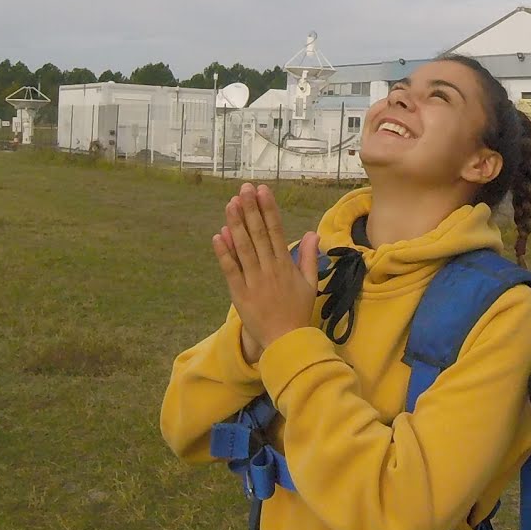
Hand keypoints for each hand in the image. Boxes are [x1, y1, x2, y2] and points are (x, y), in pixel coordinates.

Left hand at [212, 184, 319, 358]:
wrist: (286, 341)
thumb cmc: (298, 311)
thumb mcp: (310, 283)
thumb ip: (308, 257)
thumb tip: (312, 233)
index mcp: (285, 265)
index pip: (275, 230)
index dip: (268, 209)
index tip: (262, 191)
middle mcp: (269, 269)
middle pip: (258, 234)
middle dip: (251, 209)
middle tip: (244, 188)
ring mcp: (253, 281)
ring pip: (243, 248)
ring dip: (236, 224)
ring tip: (231, 204)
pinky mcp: (239, 293)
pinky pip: (230, 270)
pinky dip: (224, 253)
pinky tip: (218, 235)